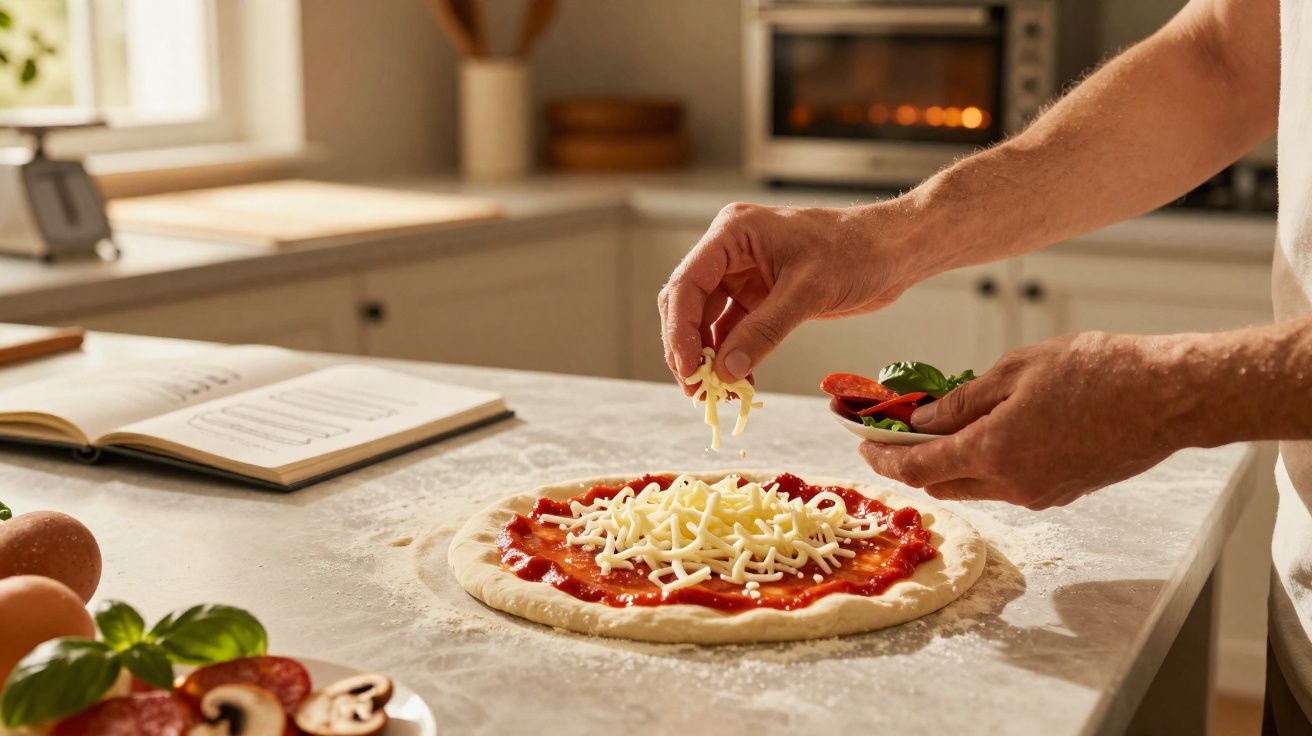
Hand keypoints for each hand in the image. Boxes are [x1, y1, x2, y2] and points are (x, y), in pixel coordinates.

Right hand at [658, 200, 930, 390]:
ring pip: (707, 321)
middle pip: (688, 304)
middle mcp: (731, 252)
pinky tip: (739, 385)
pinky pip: (734, 331)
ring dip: (710, 358)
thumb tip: (725, 371)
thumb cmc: (857, 251)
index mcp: (733, 233)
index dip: (680, 330)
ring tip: (716, 395)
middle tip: (696, 389)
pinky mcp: (760, 296)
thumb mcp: (807, 292)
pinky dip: (733, 358)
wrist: (893, 251)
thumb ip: (763, 331)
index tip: (688, 369)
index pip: (687, 283)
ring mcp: (743, 275)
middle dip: (688, 348)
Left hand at [860, 332, 1207, 508]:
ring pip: (976, 486)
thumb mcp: (1016, 370)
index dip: (884, 461)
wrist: (1170, 397)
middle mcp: (1013, 485)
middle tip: (896, 434)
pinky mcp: (1063, 492)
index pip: (919, 469)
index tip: (864, 447)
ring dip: (951, 464)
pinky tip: (988, 433)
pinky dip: (986, 465)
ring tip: (941, 427)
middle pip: (943, 484)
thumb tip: (923, 421)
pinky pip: (1008, 484)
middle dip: (913, 462)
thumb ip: (963, 400)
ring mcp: (1040, 493)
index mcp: (994, 453)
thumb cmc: (1100, 372)